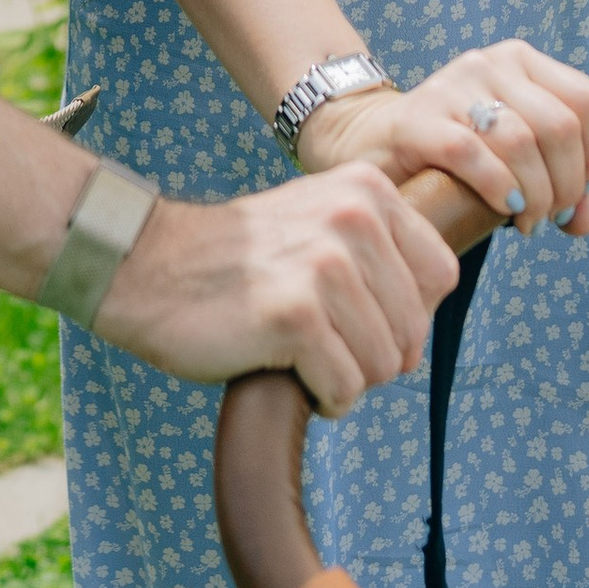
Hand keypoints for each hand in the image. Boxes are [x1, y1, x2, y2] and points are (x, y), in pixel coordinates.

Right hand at [98, 163, 456, 414]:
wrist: (148, 266)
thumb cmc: (237, 260)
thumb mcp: (319, 220)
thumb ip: (378, 248)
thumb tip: (427, 319)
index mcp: (368, 189)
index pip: (440, 276)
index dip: (408, 315)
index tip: (362, 319)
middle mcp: (354, 218)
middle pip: (413, 331)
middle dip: (373, 354)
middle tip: (321, 342)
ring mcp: (326, 265)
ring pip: (383, 365)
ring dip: (345, 377)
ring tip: (301, 353)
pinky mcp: (295, 316)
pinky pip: (344, 388)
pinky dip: (322, 398)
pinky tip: (288, 373)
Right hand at [295, 38, 588, 239]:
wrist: (372, 143)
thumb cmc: (458, 160)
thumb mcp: (520, 165)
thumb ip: (567, 190)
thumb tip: (586, 214)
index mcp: (523, 61)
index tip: (576, 194)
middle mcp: (491, 62)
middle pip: (562, 127)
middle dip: (566, 186)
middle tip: (547, 216)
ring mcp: (452, 85)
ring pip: (522, 141)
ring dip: (535, 196)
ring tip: (524, 220)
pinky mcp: (417, 119)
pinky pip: (471, 153)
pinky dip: (498, 188)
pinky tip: (502, 208)